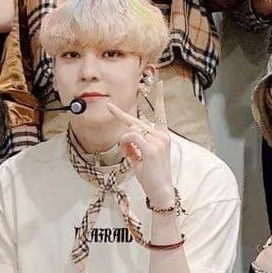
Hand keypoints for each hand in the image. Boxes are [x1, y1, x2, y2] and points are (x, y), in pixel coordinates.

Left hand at [107, 83, 173, 203]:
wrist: (161, 190)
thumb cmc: (152, 174)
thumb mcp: (143, 156)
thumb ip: (135, 144)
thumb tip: (125, 139)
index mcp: (163, 135)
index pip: (161, 112)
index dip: (160, 97)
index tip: (160, 82)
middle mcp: (161, 135)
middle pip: (136, 121)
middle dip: (119, 114)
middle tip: (109, 106)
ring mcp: (157, 140)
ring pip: (131, 132)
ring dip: (125, 144)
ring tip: (133, 157)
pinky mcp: (151, 148)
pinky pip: (130, 137)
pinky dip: (125, 144)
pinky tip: (130, 153)